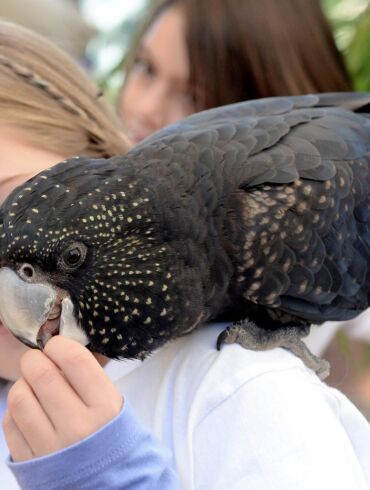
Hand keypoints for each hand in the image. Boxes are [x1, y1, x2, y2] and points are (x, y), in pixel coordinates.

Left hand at [3, 336, 122, 461]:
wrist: (108, 483)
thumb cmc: (107, 433)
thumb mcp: (112, 402)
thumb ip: (88, 377)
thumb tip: (56, 350)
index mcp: (104, 406)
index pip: (74, 360)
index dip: (59, 345)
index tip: (56, 346)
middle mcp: (78, 426)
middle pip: (41, 373)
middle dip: (34, 359)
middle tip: (38, 361)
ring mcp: (51, 446)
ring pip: (19, 397)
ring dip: (22, 384)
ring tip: (33, 387)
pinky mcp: (31, 461)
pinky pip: (10, 423)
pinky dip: (16, 411)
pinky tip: (30, 411)